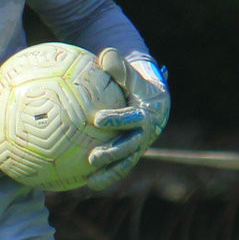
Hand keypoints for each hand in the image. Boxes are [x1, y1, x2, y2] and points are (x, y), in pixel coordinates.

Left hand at [84, 49, 169, 191]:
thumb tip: (106, 55)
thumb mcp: (130, 74)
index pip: (131, 118)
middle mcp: (145, 134)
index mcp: (146, 114)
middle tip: (94, 157)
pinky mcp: (130, 156)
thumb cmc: (136, 85)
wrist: (154, 103)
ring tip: (90, 182)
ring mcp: (138, 148)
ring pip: (125, 163)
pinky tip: (83, 184)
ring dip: (109, 173)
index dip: (117, 119)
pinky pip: (117, 169)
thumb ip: (119, 67)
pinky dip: (104, 177)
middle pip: (130, 146)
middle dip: (113, 153)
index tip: (98, 120)